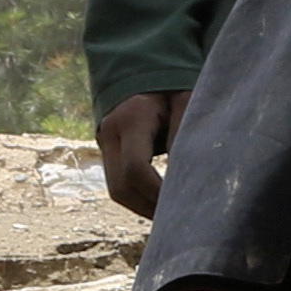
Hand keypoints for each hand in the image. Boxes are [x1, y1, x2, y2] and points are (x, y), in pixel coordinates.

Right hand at [95, 92, 180, 216]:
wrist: (141, 69)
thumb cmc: (171, 86)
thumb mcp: (184, 101)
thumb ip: (183, 134)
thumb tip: (185, 177)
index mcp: (130, 120)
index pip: (135, 170)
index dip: (157, 194)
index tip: (183, 206)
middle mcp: (110, 134)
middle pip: (120, 188)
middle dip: (148, 208)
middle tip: (178, 221)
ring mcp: (105, 144)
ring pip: (116, 191)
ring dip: (142, 208)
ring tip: (171, 217)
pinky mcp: (109, 152)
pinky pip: (118, 184)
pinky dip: (138, 198)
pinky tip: (161, 205)